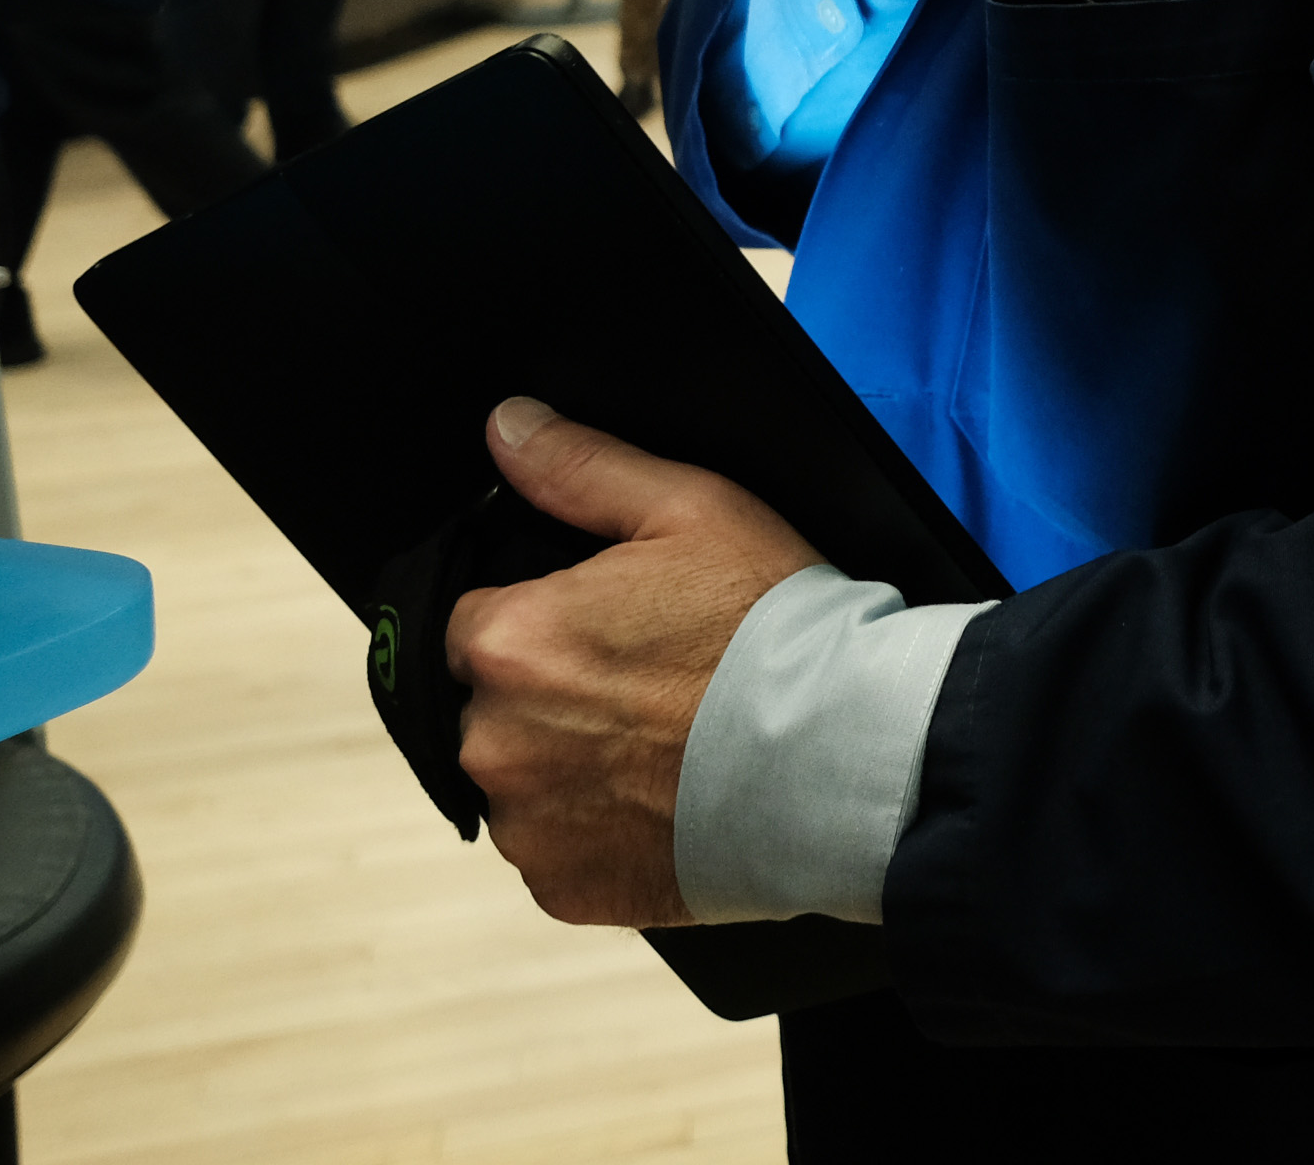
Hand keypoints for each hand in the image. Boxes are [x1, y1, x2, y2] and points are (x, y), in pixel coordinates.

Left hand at [446, 397, 822, 928]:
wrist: (841, 755)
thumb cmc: (772, 627)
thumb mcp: (690, 510)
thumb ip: (580, 467)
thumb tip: (506, 425)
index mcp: (511, 641)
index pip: (472, 625)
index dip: (542, 622)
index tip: (606, 630)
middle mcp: (494, 740)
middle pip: (492, 708)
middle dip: (550, 696)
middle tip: (648, 687)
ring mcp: (527, 824)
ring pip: (524, 783)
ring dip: (569, 768)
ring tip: (664, 749)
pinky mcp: (562, 889)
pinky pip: (556, 854)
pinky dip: (597, 833)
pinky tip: (664, 801)